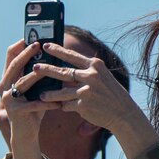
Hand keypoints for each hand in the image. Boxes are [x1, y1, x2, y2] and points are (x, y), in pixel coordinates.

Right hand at [0, 40, 61, 139]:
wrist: (26, 133)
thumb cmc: (34, 108)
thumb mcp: (35, 89)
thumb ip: (38, 75)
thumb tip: (54, 56)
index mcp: (8, 78)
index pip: (10, 56)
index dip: (19, 46)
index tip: (30, 37)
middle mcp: (4, 86)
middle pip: (15, 65)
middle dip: (27, 54)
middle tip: (38, 45)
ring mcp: (8, 99)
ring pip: (23, 82)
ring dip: (37, 75)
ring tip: (50, 69)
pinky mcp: (15, 111)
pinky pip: (33, 103)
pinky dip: (47, 102)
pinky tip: (58, 102)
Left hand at [29, 43, 143, 133]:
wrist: (123, 112)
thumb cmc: (111, 94)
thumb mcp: (102, 76)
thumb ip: (86, 71)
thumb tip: (65, 69)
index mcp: (95, 65)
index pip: (72, 55)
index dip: (57, 50)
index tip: (45, 46)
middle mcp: (90, 76)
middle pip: (63, 72)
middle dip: (46, 70)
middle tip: (35, 67)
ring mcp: (86, 90)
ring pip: (61, 92)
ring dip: (50, 94)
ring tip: (41, 95)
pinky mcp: (83, 105)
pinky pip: (67, 105)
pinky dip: (64, 106)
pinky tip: (62, 108)